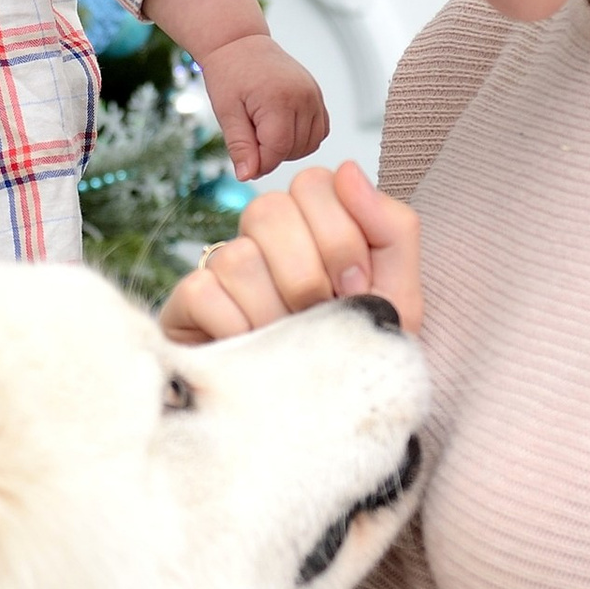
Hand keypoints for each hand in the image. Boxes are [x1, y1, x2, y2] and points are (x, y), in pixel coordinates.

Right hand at [162, 159, 421, 343]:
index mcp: (316, 221)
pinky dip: (237, 328)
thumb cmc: (362, 352)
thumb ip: (392, 227)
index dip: (338, 236)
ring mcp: (223, 267)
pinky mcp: (190, 304)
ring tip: (288, 341)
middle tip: (320, 314)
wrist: (334, 419)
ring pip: (237, 256)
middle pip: (268, 210)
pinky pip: (204, 291)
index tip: (354, 287)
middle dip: (306, 275)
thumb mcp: (400, 294)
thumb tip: (348, 169)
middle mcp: (266, 236)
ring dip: (274, 312)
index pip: (313, 182)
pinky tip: (254, 349)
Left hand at [194, 30, 328, 182]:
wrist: (240, 44)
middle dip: (272, 154)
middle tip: (250, 138)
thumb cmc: (229, 73)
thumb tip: (247, 176)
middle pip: (295, 149)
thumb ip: (240, 146)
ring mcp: (314, 95)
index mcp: (278, 99)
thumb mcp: (226, 112)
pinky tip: (281, 129)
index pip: (278, 150)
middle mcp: (303, 96)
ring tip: (264, 132)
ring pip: (311, 143)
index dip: (261, 164)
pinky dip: (303, 138)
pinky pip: (320, 130)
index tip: (245, 162)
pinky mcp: (317, 95)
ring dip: (289, 148)